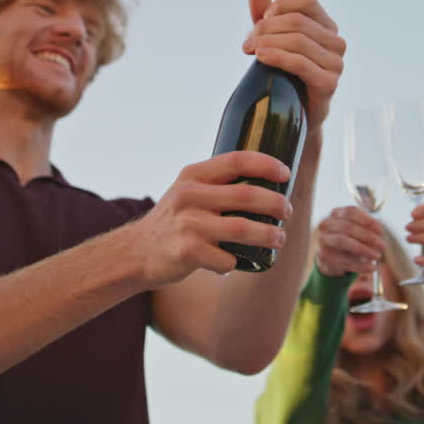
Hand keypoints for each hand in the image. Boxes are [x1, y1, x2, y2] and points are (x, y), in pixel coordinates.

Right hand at [122, 151, 292, 286]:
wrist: (136, 252)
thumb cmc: (175, 221)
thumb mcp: (188, 191)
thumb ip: (217, 184)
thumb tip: (266, 182)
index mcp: (194, 175)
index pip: (237, 160)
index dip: (266, 164)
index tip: (286, 174)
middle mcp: (190, 196)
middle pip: (247, 195)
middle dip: (276, 204)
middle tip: (287, 212)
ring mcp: (188, 224)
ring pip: (242, 229)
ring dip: (268, 236)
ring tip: (279, 239)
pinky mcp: (187, 252)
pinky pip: (226, 259)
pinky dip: (235, 263)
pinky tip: (234, 262)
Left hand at [242, 0, 346, 131]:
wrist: (293, 113)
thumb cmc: (284, 73)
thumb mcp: (272, 40)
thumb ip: (265, 15)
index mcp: (327, 27)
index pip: (306, 1)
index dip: (280, 6)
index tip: (261, 20)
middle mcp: (336, 42)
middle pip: (298, 21)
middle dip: (267, 28)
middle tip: (248, 42)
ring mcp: (336, 64)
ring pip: (298, 40)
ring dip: (268, 42)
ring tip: (250, 50)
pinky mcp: (329, 83)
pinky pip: (300, 63)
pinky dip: (277, 57)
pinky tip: (261, 57)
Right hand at [314, 206, 383, 276]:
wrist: (332, 257)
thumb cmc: (349, 239)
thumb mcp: (358, 231)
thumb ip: (368, 230)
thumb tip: (379, 235)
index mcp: (336, 213)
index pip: (352, 212)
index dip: (368, 221)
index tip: (381, 231)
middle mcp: (326, 224)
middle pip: (348, 227)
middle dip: (368, 237)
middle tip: (383, 246)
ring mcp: (323, 240)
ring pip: (343, 241)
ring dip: (363, 249)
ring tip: (377, 256)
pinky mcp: (324, 256)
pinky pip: (343, 260)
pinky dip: (359, 265)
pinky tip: (371, 268)